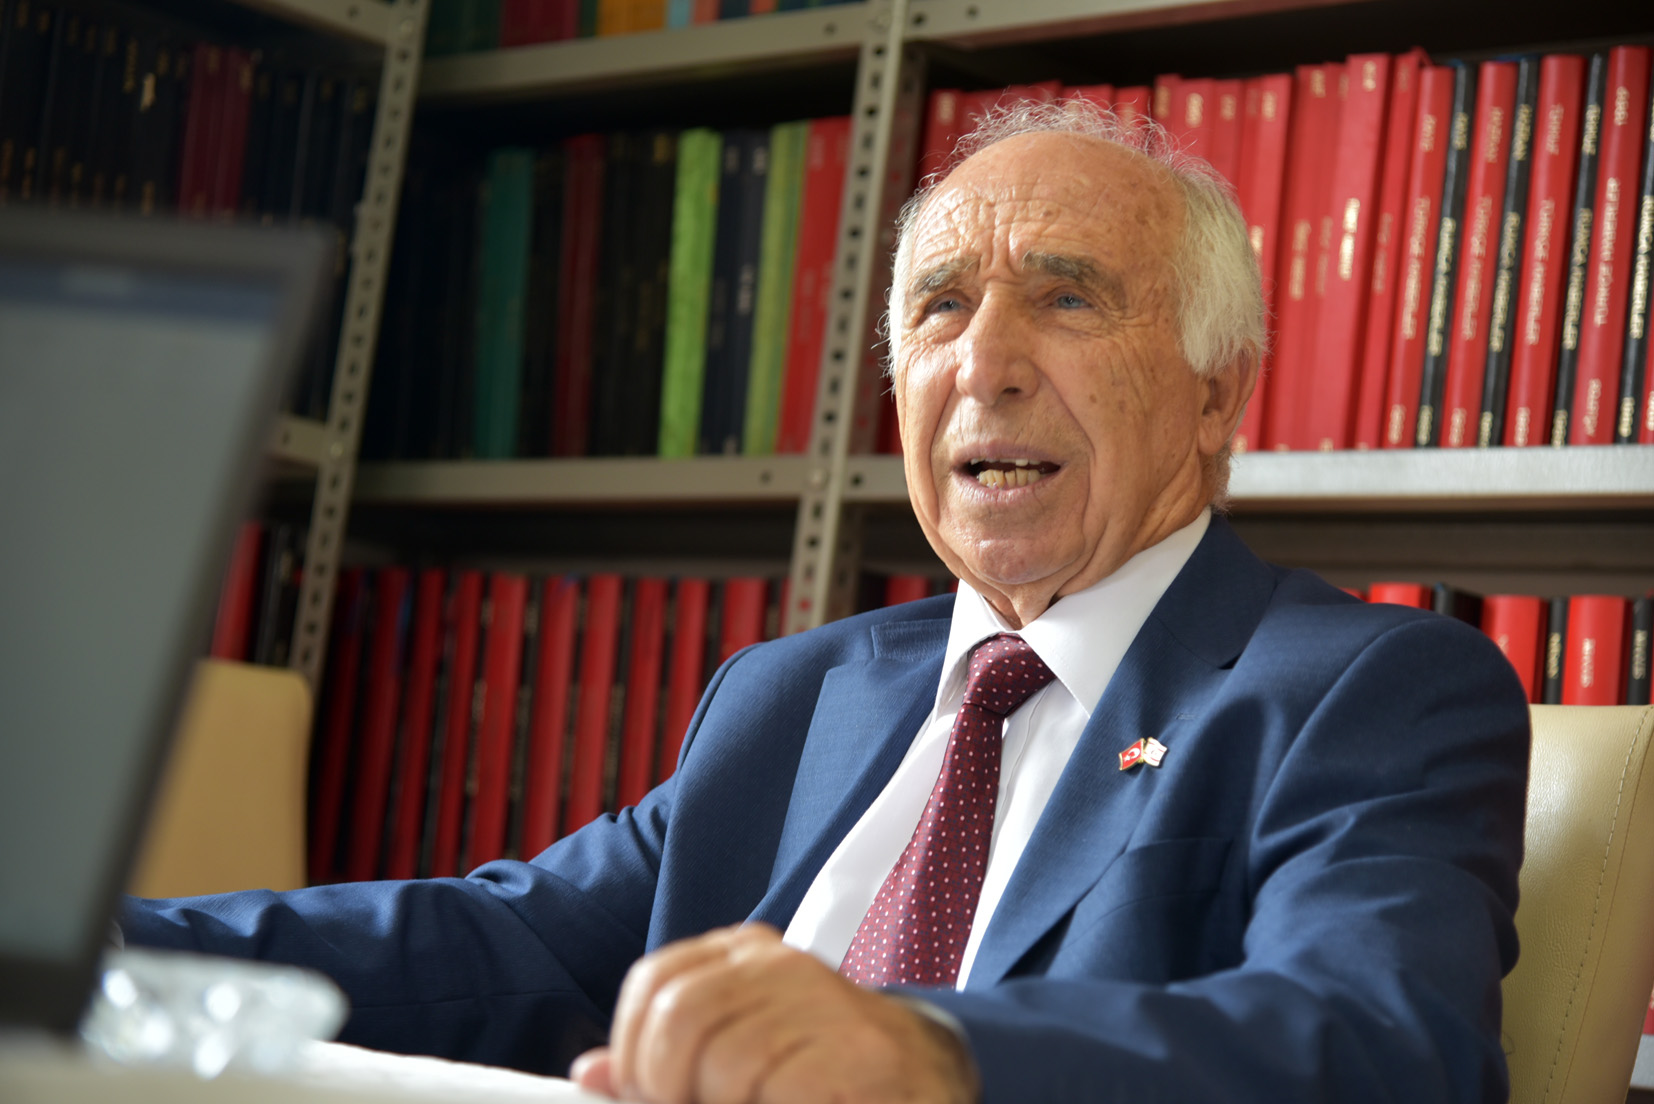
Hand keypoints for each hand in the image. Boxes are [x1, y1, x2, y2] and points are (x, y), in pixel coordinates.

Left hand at [569, 923, 978, 1103]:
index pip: (653, 981)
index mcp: (744, 955)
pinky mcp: (853, 1050)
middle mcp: (780, 964)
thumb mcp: (735, 1053)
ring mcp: (821, 1001)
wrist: (922, 1080)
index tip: (645, 1091)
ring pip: (720, 1058)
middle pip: (678, 1017)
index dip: (632, 1048)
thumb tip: (589, 1075)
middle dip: (665, 1084)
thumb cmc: (819, 1069)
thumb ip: (665, 1060)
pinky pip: (768, 1083)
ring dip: (716, 1101)